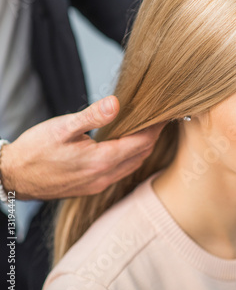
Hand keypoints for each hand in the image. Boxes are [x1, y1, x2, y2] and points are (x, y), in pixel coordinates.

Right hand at [0, 96, 164, 199]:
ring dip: (143, 148)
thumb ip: (93, 116)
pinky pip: (122, 172)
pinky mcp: (93, 187)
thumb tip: (117, 102)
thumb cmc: (34, 151)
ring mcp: (100, 184)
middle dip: (153, 136)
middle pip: (142, 154)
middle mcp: (105, 175)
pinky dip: (131, 157)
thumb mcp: (62, 127)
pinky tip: (127, 147)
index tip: (165, 114)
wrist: (12, 178)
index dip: (155, 127)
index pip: (141, 142)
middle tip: (160, 119)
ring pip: (133, 165)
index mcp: (102, 160)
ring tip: (148, 130)